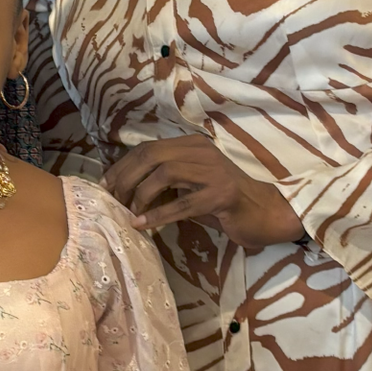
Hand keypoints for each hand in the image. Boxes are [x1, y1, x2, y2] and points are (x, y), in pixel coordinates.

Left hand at [106, 137, 302, 246]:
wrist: (265, 214)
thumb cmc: (224, 205)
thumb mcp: (190, 187)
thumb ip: (165, 183)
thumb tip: (126, 190)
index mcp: (193, 146)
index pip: (148, 148)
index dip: (123, 166)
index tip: (106, 185)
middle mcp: (202, 152)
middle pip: (152, 156)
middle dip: (126, 178)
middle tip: (113, 200)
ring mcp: (214, 172)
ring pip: (165, 174)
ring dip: (140, 195)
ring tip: (129, 212)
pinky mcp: (222, 195)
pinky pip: (183, 204)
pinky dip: (158, 215)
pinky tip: (142, 224)